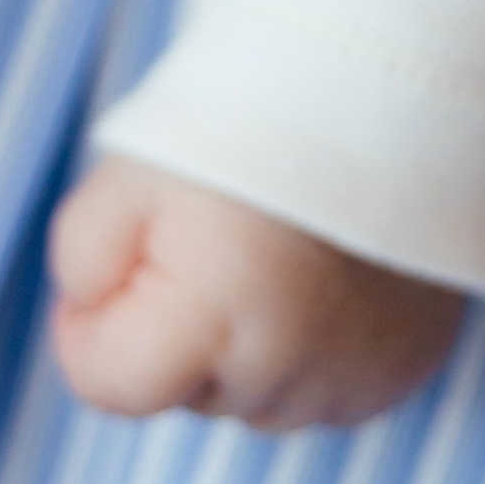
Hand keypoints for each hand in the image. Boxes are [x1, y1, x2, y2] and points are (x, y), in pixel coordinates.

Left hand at [48, 156, 464, 432]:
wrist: (382, 82)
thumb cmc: (243, 121)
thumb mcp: (127, 172)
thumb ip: (82, 263)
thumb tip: (92, 320)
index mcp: (218, 322)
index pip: (113, 388)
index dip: (89, 326)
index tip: (116, 258)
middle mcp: (291, 374)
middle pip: (188, 393)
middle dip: (175, 332)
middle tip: (205, 232)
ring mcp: (354, 383)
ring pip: (254, 401)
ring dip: (244, 348)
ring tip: (266, 249)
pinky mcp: (401, 374)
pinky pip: (320, 395)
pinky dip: (306, 352)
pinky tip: (315, 276)